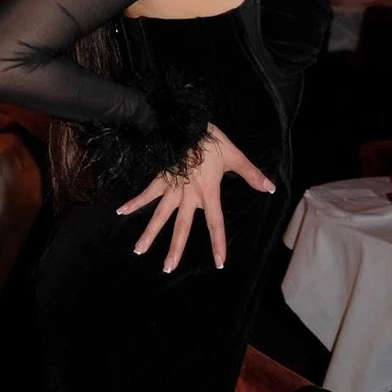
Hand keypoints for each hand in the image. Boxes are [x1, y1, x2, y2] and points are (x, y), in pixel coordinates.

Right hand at [115, 124, 274, 272]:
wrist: (186, 123)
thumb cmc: (210, 139)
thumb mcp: (234, 155)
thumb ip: (251, 174)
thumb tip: (270, 188)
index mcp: (208, 191)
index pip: (215, 222)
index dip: (218, 243)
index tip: (218, 263)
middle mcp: (188, 195)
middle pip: (181, 226)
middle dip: (175, 248)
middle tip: (167, 268)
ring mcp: (171, 188)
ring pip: (159, 215)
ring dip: (149, 233)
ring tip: (138, 250)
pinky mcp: (160, 178)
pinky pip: (146, 193)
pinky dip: (133, 202)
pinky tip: (121, 212)